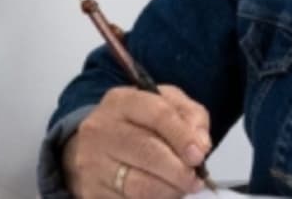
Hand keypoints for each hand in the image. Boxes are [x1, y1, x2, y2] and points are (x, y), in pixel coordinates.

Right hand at [62, 85, 209, 197]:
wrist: (98, 143)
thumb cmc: (140, 122)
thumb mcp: (168, 105)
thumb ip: (191, 117)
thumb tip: (201, 145)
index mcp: (122, 101)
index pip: (158, 115)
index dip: (183, 137)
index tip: (200, 155)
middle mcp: (100, 129)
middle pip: (147, 151)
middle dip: (178, 169)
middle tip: (195, 179)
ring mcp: (91, 162)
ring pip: (137, 184)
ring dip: (168, 190)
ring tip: (182, 187)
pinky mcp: (91, 190)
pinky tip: (161, 193)